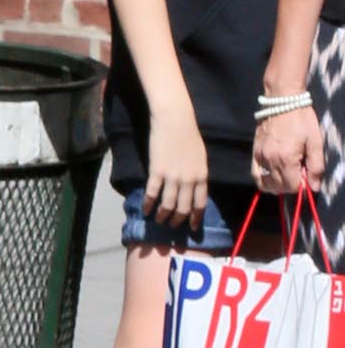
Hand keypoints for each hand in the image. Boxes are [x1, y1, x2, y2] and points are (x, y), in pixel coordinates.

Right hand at [143, 112, 210, 231]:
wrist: (175, 120)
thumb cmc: (189, 135)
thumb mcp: (200, 157)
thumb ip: (198, 174)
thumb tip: (193, 189)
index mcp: (201, 176)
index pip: (200, 203)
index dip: (196, 218)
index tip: (192, 227)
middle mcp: (188, 180)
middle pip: (183, 208)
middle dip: (177, 220)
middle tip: (172, 225)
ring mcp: (172, 177)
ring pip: (167, 205)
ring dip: (163, 216)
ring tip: (158, 221)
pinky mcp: (156, 172)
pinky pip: (152, 194)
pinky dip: (148, 204)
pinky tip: (145, 210)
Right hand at [251, 99, 323, 198]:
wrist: (282, 101)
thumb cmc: (302, 119)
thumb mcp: (316, 141)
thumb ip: (316, 166)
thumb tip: (314, 187)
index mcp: (287, 158)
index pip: (291, 186)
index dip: (301, 186)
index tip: (306, 176)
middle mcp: (270, 161)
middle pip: (278, 187)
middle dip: (290, 186)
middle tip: (298, 175)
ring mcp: (260, 157)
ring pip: (266, 184)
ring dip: (277, 185)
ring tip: (286, 177)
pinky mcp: (254, 153)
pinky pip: (255, 175)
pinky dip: (264, 180)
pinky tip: (272, 177)